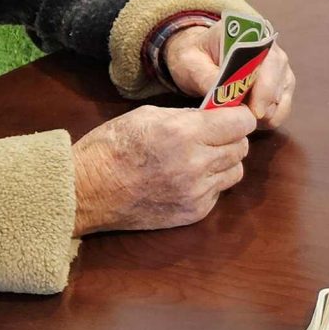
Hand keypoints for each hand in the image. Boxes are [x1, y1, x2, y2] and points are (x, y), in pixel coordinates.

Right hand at [71, 103, 252, 234]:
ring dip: (224, 163)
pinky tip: (186, 178)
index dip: (238, 117)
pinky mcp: (194, 213)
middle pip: (242, 148)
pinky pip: (218, 193)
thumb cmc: (111, 147)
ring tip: (201, 158)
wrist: (86, 191)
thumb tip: (214, 116)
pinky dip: (210, 184)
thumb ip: (187, 117)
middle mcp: (196, 164)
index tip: (230, 116)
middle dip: (231, 138)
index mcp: (184, 133)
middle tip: (213, 136)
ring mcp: (197, 192)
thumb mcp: (148, 116)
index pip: (241, 123)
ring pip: (235, 172)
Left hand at [164, 28, 297, 130]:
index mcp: (251, 35)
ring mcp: (279, 68)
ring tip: (239, 118)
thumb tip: (223, 95)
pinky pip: (282, 108)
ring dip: (265, 115)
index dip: (264, 86)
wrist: (198, 57)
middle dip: (263, 106)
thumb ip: (205, 75)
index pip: (268, 59)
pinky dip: (268, 119)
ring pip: (282, 98)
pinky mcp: (280, 86)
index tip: (253, 110)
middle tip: (242, 121)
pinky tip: (247, 118)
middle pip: (279, 80)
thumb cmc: (195, 56)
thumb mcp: (190, 62)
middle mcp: (271, 49)